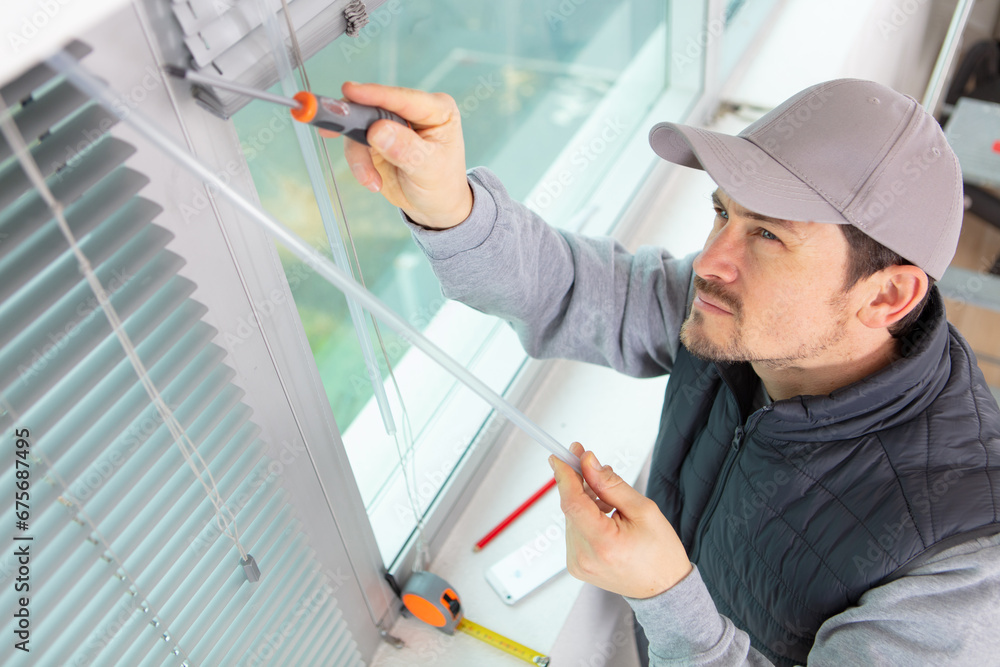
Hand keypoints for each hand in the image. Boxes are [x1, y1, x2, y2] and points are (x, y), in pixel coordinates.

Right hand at [318, 82, 472, 228]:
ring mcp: (391, 123)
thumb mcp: (428, 170)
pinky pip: (355, 144)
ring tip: (370, 180)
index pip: (403, 98)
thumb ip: (405, 149)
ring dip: (359, 156)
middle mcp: (412, 111)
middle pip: (374, 105)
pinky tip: (371, 180)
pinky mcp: (375, 138)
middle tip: (330, 126)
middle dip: (354, 121)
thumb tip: (378, 130)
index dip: (375, 94)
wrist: (434, 207)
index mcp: (437, 110)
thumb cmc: (441, 186)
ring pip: (359, 127)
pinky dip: (359, 164)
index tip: (350, 91)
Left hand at [550, 446, 692, 598]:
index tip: (559, 456)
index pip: (573, 503)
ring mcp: (578, 564)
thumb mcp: (644, 509)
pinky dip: (585, 517)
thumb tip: (588, 463)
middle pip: (571, 507)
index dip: (564, 476)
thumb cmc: (660, 552)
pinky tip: (604, 514)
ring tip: (610, 498)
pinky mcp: (576, 566)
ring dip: (584, 500)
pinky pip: (575, 530)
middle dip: (579, 482)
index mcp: (604, 543)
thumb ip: (611, 485)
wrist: (664, 590)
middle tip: (589, 461)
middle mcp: (585, 557)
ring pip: (572, 517)